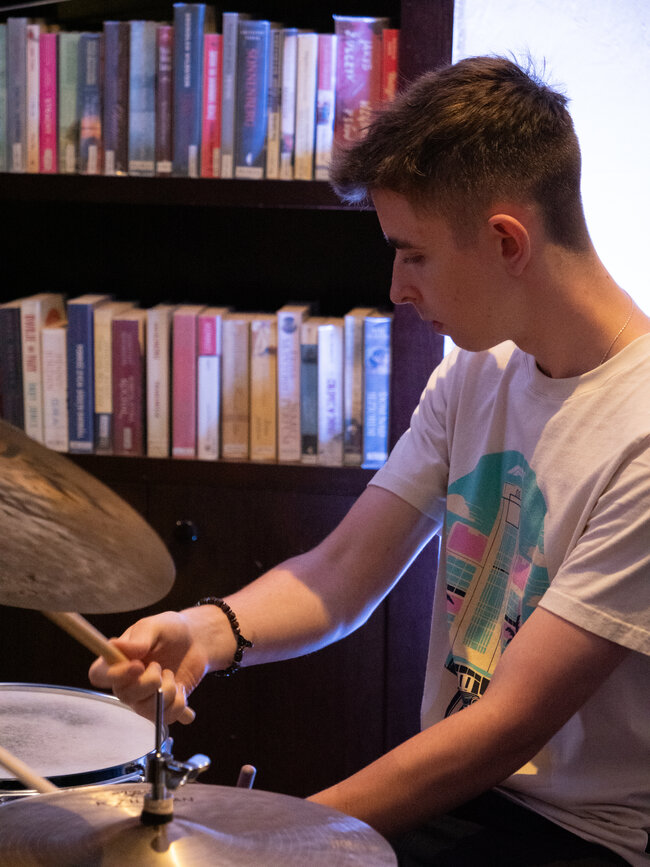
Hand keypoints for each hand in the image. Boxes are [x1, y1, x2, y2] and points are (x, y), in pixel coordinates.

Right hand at [88, 608, 215, 723]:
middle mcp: (126, 683)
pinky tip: (181, 688)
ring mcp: (143, 698)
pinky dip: (180, 703)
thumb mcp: (156, 627)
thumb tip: (117, 645)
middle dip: (150, 682)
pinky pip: (167, 718)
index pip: (98, 675)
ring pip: (148, 710)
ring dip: (167, 691)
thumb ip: (139, 638)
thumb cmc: (170, 630)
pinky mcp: (161, 708)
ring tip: (171, 675)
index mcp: (117, 661)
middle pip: (125, 696)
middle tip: (160, 666)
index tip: (138, 666)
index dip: (115, 675)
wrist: (196, 641)